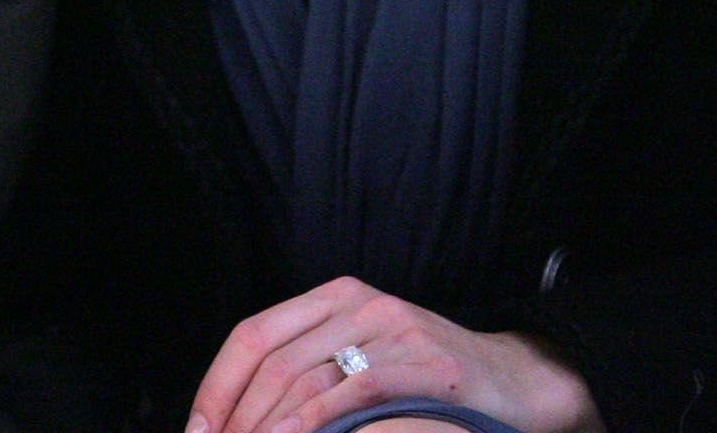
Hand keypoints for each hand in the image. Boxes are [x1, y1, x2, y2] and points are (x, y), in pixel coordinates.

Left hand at [185, 277, 597, 432]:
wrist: (518, 381)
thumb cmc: (429, 381)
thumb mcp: (363, 359)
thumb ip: (311, 371)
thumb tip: (243, 412)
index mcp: (333, 297)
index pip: (253, 334)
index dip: (217, 384)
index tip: (198, 427)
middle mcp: (356, 302)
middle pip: (270, 358)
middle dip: (236, 414)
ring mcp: (391, 328)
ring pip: (304, 375)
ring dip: (265, 424)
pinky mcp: (423, 361)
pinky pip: (353, 391)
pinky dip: (314, 423)